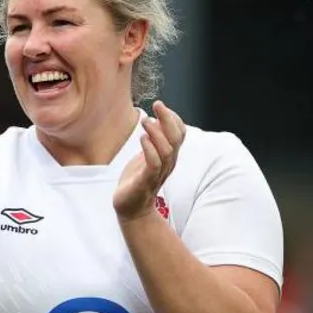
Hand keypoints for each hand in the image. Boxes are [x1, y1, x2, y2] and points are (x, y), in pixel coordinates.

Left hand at [113, 101, 185, 222]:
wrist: (131, 208)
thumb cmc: (138, 179)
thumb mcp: (147, 155)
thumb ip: (153, 141)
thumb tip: (154, 119)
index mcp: (170, 155)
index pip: (181, 133)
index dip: (174, 118)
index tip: (160, 106)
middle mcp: (168, 163)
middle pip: (176, 138)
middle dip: (168, 119)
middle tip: (157, 105)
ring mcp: (158, 172)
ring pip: (167, 150)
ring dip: (157, 132)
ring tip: (145, 121)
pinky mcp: (146, 181)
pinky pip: (154, 164)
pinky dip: (149, 149)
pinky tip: (142, 139)